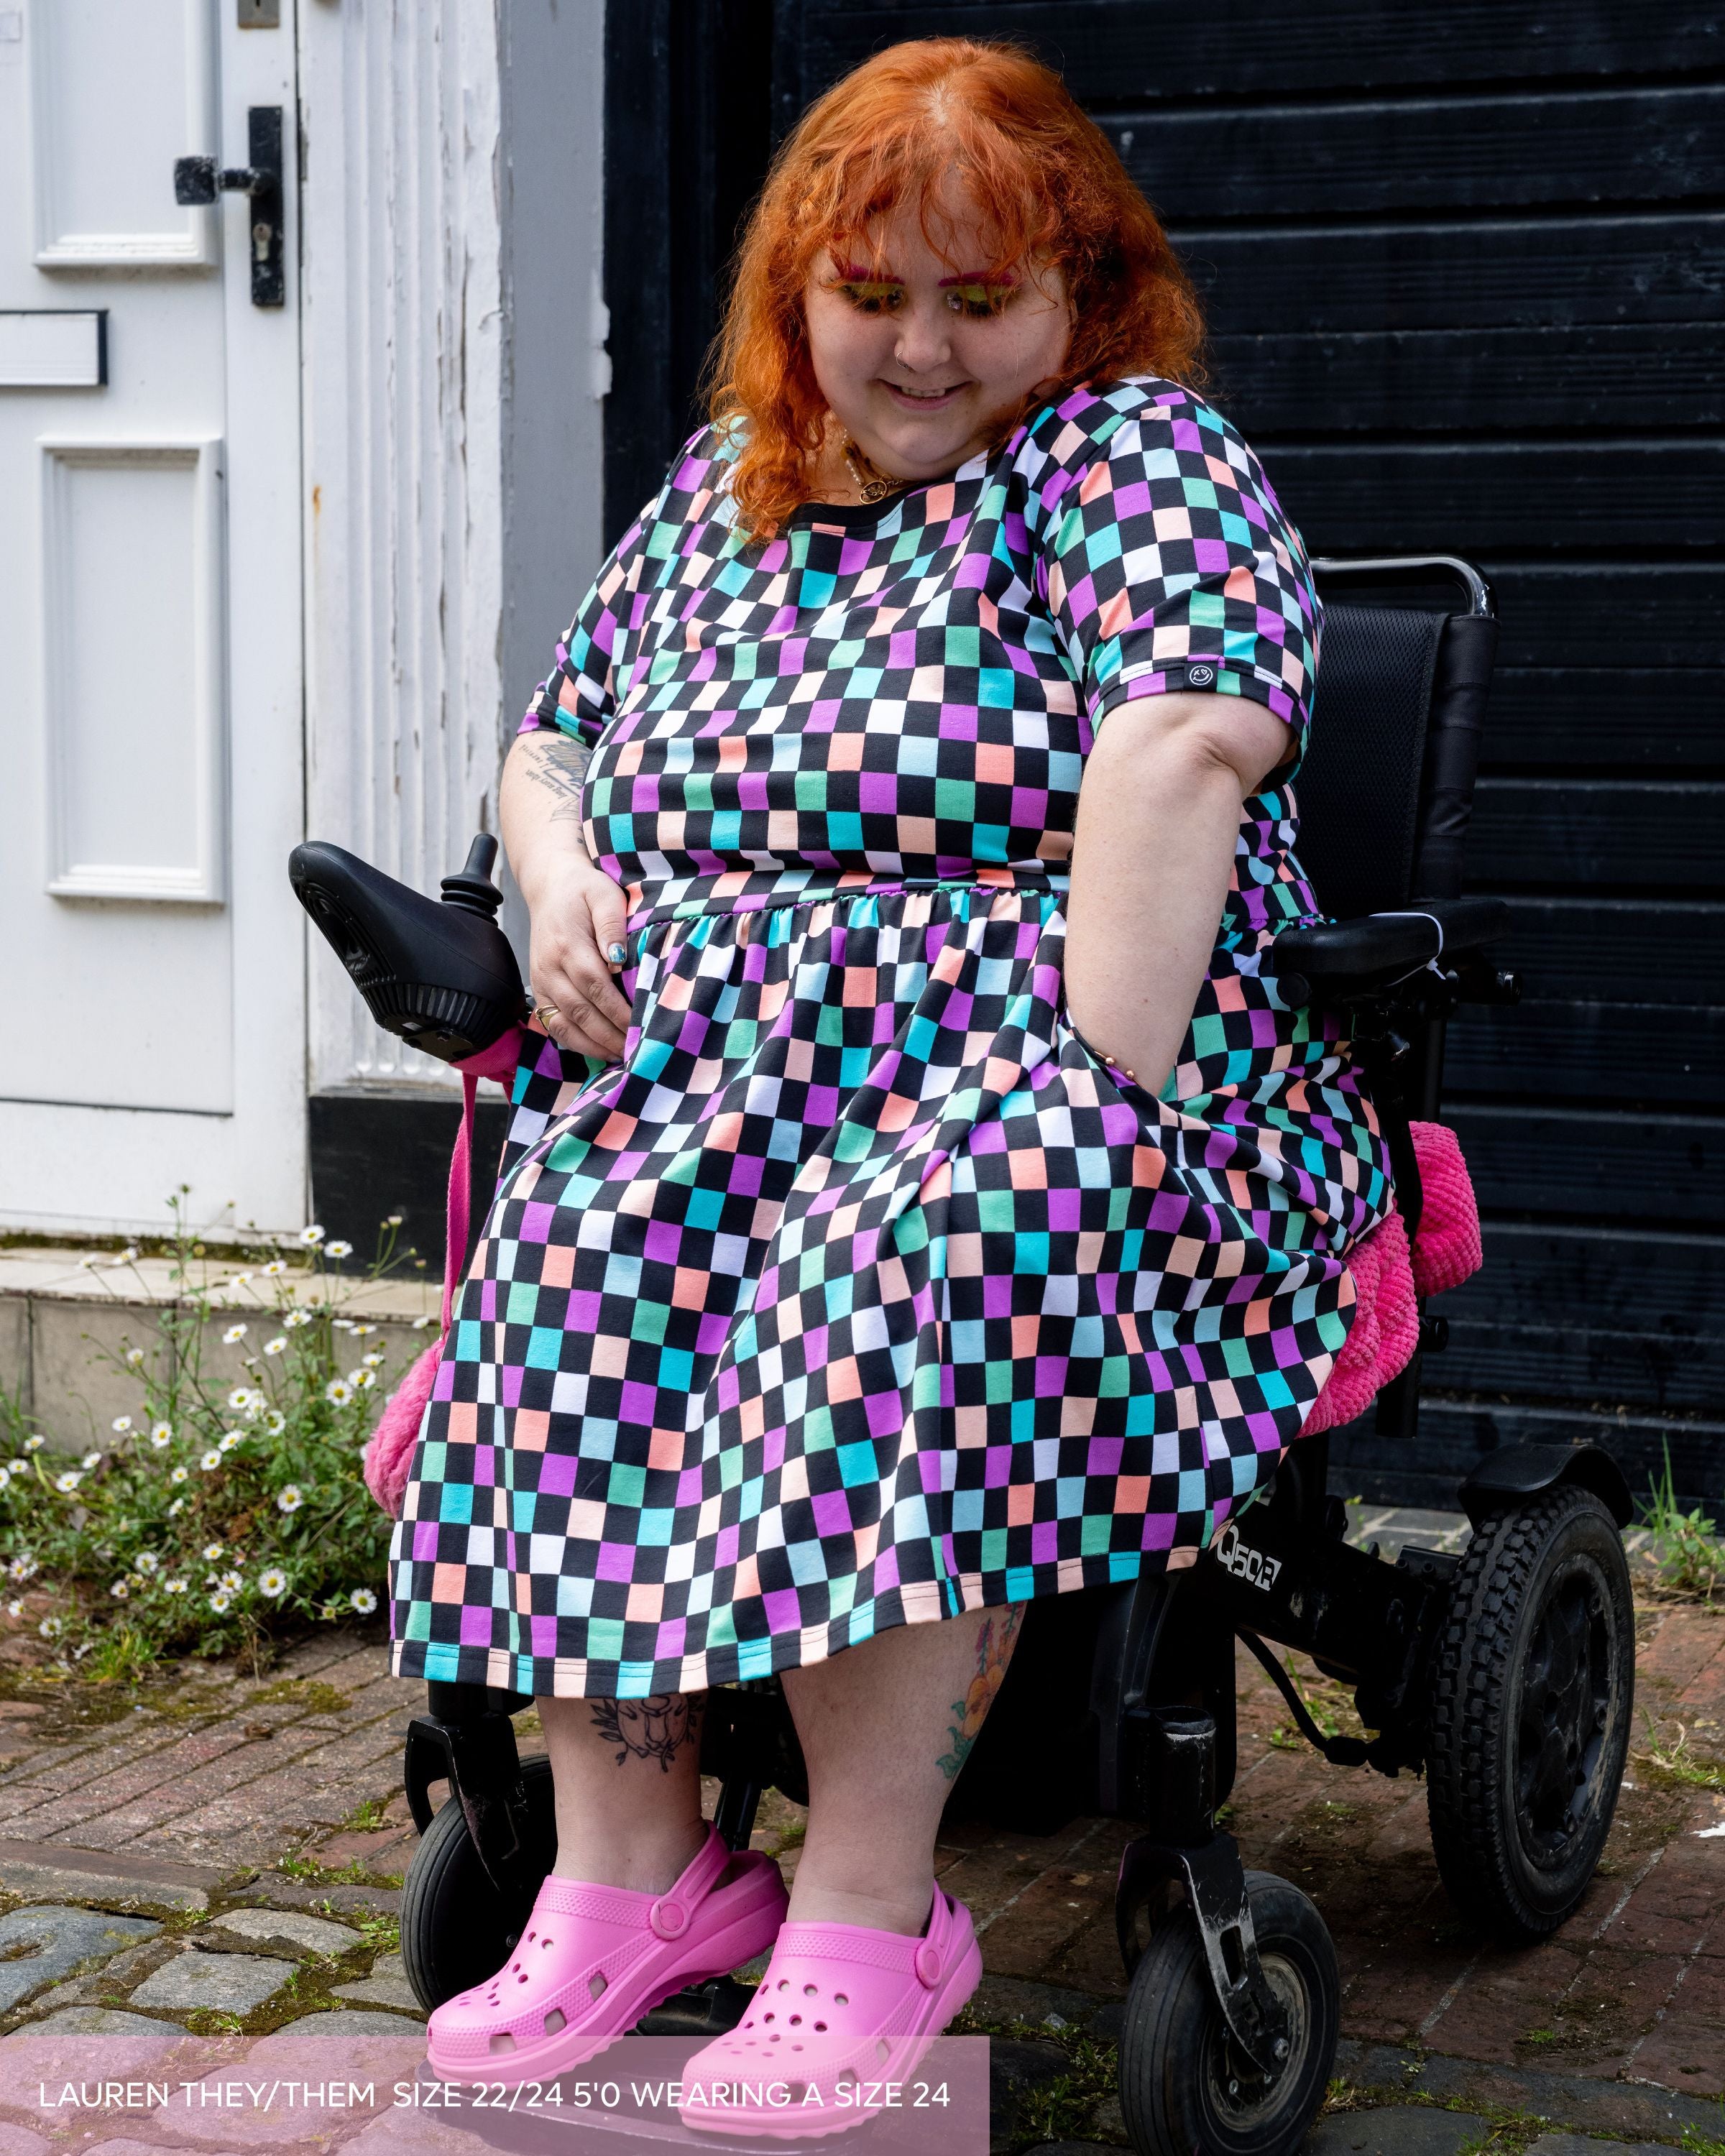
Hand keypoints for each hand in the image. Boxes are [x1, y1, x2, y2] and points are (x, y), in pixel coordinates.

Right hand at [522, 854, 631, 1061]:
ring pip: (565, 1024)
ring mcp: (541, 982)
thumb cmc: (585, 892)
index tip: (642, 1026)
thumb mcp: (604, 895)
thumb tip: (618, 958)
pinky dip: (576, 1042)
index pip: (595, 986)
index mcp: (567, 945)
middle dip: (610, 1035)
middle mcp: (550, 968)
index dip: (618, 1010)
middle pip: (581, 1011)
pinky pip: (554, 1025)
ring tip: (622, 1056)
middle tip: (638, 1050)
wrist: (551, 889)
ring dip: (593, 1045)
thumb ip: (612, 925)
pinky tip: (599, 1050)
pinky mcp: (539, 992)